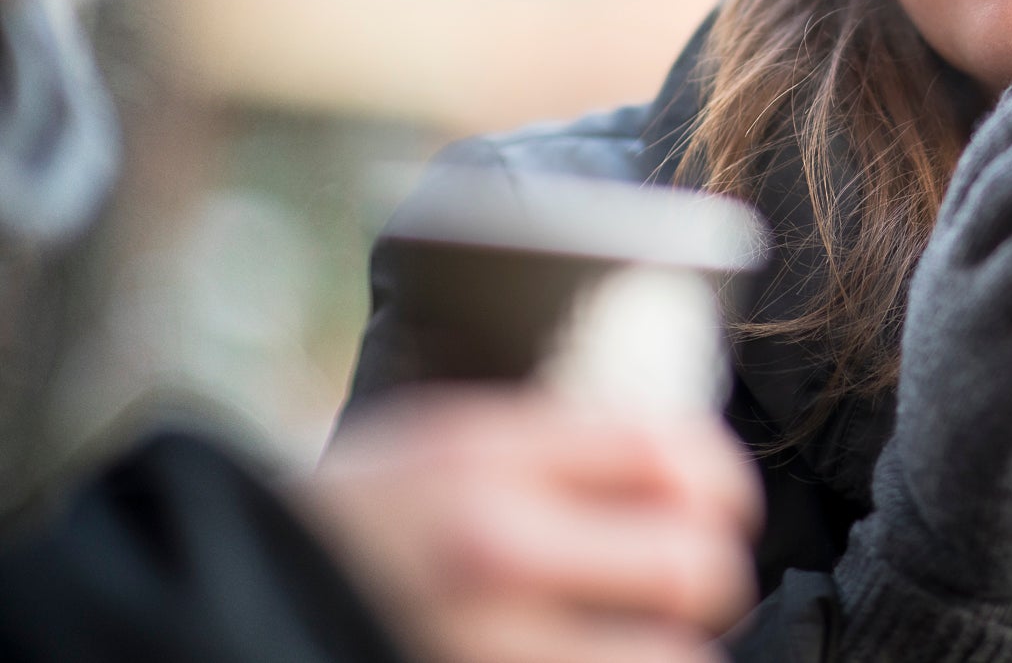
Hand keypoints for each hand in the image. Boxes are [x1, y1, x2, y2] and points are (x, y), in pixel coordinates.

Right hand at [300, 388, 762, 662]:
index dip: (721, 480)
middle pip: (690, 564)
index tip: (720, 501)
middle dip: (708, 575)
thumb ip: (545, 446)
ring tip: (643, 637)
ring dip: (673, 650)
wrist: (215, 611)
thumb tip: (673, 454)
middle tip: (691, 583)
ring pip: (670, 660)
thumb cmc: (343, 531)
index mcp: (482, 460)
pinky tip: (604, 662)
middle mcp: (492, 552)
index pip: (666, 454)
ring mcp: (490, 648)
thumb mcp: (430, 447)